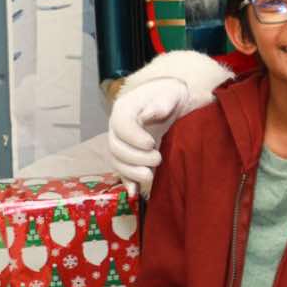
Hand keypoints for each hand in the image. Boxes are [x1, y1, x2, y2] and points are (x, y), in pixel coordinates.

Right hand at [109, 76, 192, 190]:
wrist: (168, 102)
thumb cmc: (170, 96)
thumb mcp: (170, 93)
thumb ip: (161, 102)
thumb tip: (148, 115)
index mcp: (125, 109)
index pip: (120, 124)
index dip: (133, 137)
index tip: (151, 143)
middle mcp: (117, 128)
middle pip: (116, 147)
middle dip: (135, 157)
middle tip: (158, 158)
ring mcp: (121, 143)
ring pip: (116, 161)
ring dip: (131, 172)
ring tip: (150, 175)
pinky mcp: (128, 157)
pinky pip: (122, 171)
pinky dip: (127, 182)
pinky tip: (135, 192)